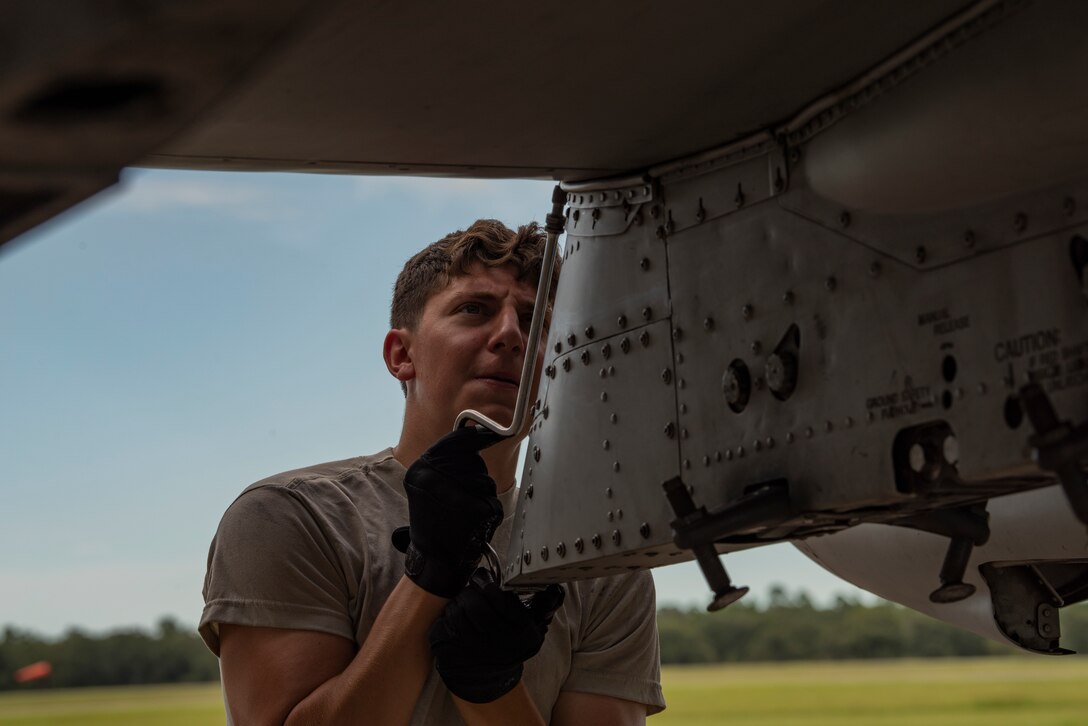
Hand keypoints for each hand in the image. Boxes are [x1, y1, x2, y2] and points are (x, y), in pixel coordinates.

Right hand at [397, 426, 504, 597]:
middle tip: (460, 500)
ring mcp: (454, 492)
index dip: (474, 437)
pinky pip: (492, 501)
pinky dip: (489, 513)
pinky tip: (473, 524)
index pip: (454, 441)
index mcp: (421, 470)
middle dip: (475, 477)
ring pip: (486, 481)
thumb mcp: (429, 487)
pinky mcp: (472, 509)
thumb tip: (475, 435)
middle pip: (474, 461)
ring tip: (463, 514)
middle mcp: (434, 477)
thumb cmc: (434, 524)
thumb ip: (447, 464)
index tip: (486, 434)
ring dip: (482, 496)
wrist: (432, 562)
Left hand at [429, 570, 564, 702]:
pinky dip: (446, 620)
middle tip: (471, 594)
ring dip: (457, 605)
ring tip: (463, 610)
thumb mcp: (529, 633)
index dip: (486, 583)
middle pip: (474, 600)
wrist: (489, 684)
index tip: (482, 579)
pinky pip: (443, 624)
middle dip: (470, 593)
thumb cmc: (507, 651)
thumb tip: (548, 589)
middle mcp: (496, 639)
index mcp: (517, 631)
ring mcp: (470, 647)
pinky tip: (454, 625)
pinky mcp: (449, 652)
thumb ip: (535, 608)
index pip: (496, 595)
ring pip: (457, 609)